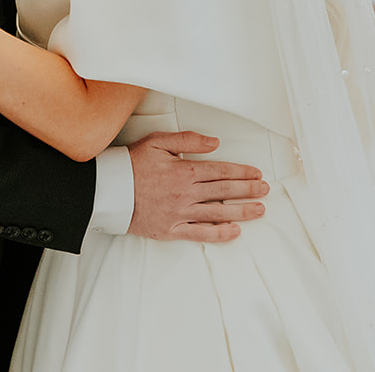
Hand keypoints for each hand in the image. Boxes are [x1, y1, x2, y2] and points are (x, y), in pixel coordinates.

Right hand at [127, 131, 268, 241]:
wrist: (109, 190)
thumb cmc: (132, 164)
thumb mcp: (158, 141)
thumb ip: (188, 140)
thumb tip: (215, 143)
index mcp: (184, 170)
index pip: (221, 171)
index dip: (242, 172)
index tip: (257, 173)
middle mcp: (186, 193)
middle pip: (224, 191)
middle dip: (248, 190)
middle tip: (265, 190)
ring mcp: (180, 213)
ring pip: (218, 212)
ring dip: (241, 211)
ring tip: (259, 210)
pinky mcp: (171, 229)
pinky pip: (200, 234)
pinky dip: (219, 234)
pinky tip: (234, 231)